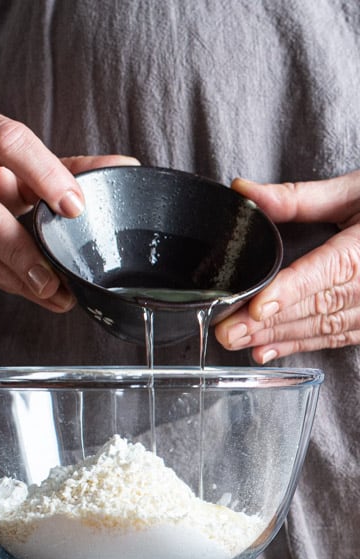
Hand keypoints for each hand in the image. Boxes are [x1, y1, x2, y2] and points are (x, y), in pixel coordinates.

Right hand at [0, 104, 138, 311]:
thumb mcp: (12, 161)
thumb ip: (63, 169)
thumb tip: (124, 168)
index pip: (7, 142)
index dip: (44, 174)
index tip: (75, 208)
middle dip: (20, 254)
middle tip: (54, 283)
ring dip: (10, 278)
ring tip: (48, 295)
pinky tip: (13, 287)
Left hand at [215, 171, 359, 361]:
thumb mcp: (354, 192)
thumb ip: (298, 197)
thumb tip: (244, 191)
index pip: (326, 271)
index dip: (291, 290)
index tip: (258, 306)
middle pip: (317, 305)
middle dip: (269, 322)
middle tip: (227, 331)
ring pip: (323, 327)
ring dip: (279, 338)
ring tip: (239, 343)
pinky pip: (336, 337)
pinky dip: (300, 345)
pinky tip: (268, 351)